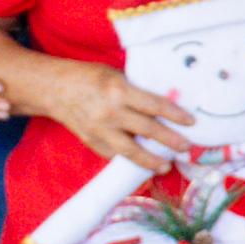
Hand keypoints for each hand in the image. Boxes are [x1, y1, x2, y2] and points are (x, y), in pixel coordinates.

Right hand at [38, 59, 187, 168]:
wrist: (53, 88)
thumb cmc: (88, 77)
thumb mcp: (116, 77)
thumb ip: (136, 92)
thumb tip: (164, 107)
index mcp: (119, 90)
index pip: (155, 105)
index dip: (176, 115)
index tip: (192, 122)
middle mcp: (110, 112)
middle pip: (148, 130)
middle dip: (171, 141)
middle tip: (186, 147)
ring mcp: (99, 130)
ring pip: (130, 151)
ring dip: (150, 161)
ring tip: (165, 166)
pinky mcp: (90, 141)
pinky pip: (113, 154)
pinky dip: (128, 160)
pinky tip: (141, 163)